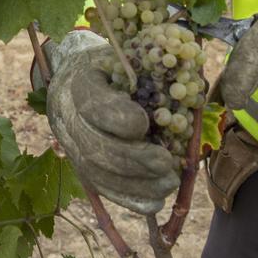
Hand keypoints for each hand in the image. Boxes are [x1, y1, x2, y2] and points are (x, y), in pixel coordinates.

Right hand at [45, 30, 179, 213]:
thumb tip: (189, 86)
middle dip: (132, 159)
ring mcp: (71, 147)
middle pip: (94, 146)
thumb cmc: (111, 66)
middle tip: (166, 162)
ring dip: (135, 183)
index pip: (92, 104)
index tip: (143, 123)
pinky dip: (129, 198)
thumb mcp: (123, 56)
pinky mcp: (82, 167)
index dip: (116, 117)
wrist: (78, 80)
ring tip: (169, 182)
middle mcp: (67, 118)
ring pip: (97, 173)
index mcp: (78, 83)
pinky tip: (156, 201)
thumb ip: (146, 68)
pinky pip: (102, 189)